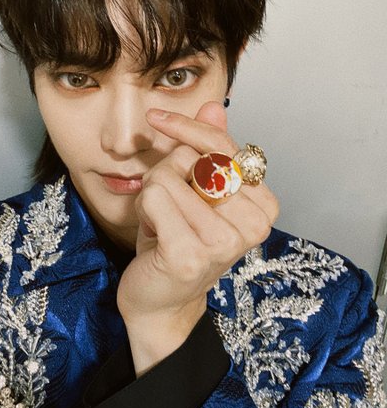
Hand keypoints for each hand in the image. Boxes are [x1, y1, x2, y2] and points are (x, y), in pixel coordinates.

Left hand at [117, 101, 278, 375]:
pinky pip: (154, 196)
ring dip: (152, 195)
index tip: (158, 117)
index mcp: (264, 205)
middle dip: (167, 173)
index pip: (224, 147)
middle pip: (194, 159)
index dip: (188, 127)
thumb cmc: (178, 240)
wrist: (161, 300)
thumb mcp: (194, 191)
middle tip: (170, 208)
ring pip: (167, 175)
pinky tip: (153, 235)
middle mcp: (254, 224)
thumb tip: (214, 107)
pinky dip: (143, 209)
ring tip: (163, 224)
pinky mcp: (192, 254)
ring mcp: (224, 242)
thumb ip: (209, 150)